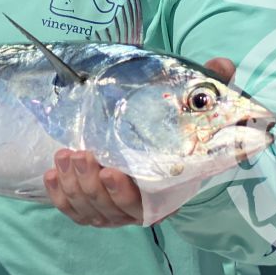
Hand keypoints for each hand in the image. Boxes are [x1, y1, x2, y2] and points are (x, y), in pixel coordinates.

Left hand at [43, 56, 236, 227]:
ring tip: (65, 156)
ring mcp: (113, 207)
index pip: (143, 206)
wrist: (161, 131)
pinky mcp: (93, 203)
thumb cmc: (179, 124)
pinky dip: (60, 196)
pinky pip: (73, 209)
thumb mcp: (197, 105)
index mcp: (165, 191)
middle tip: (81, 153)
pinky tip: (52, 175)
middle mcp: (137, 205)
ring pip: (89, 209)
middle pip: (110, 210)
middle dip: (90, 184)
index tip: (112, 171)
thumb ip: (212, 87)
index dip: (123, 194)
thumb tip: (223, 64)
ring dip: (73, 185)